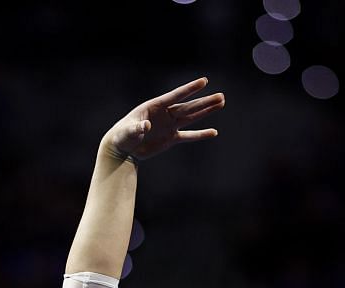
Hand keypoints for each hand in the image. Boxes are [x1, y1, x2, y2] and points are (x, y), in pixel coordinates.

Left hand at [103, 78, 225, 163]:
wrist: (122, 148)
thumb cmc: (123, 136)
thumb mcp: (128, 132)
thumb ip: (137, 128)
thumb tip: (145, 126)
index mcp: (155, 106)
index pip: (176, 96)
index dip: (190, 89)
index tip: (204, 81)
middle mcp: (166, 114)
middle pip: (189, 106)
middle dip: (205, 102)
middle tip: (221, 96)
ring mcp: (170, 126)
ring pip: (192, 117)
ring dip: (206, 111)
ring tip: (221, 103)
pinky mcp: (171, 138)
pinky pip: (188, 136)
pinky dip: (200, 135)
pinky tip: (213, 132)